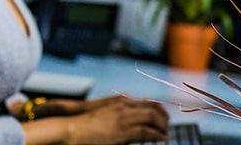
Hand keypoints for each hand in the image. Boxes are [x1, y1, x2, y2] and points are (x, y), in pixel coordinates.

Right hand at [23, 96, 169, 144]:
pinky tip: (161, 139)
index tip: (165, 118)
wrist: (72, 128)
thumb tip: (131, 120)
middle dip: (165, 118)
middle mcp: (125, 106)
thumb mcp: (105, 113)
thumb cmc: (86, 124)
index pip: (148, 102)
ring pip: (153, 118)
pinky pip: (147, 132)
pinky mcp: (123, 130)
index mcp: (121, 101)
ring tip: (166, 135)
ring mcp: (124, 118)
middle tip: (168, 127)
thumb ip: (119, 112)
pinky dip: (157, 135)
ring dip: (163, 127)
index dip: (160, 110)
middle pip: (154, 108)